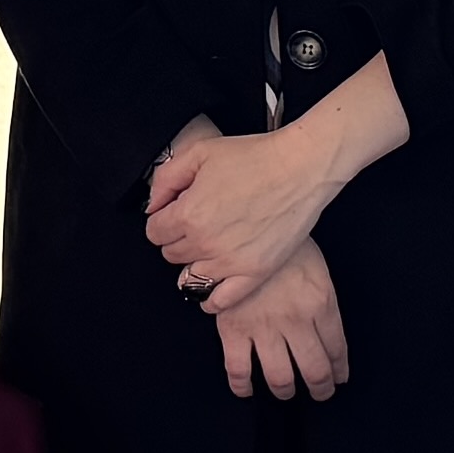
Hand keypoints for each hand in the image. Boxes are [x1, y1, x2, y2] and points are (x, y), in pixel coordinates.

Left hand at [148, 122, 345, 310]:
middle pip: (172, 254)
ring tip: (209, 247)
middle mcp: (205, 243)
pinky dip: (211, 299)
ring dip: (194, 263)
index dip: (163, 220)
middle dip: (178, 239)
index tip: (175, 213)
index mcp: (188, 214)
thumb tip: (153, 205)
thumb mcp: (200, 153)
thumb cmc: (255, 157)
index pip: (154, 232)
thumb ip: (166, 179)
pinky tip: (211, 288)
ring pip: (191, 277)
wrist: (300, 169)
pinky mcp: (255, 273)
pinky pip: (221, 300)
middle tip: (197, 223)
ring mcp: (230, 262)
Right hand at [213, 240, 348, 401]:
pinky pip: (238, 369)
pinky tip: (247, 389)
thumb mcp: (317, 267)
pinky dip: (242, 386)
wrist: (245, 224)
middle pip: (313, 370)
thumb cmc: (284, 243)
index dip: (339, 369)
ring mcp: (263, 328)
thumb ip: (322, 300)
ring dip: (285, 390)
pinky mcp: (233, 329)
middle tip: (320, 392)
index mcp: (321, 304)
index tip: (339, 377)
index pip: (336, 349)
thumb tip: (325, 331)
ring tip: (286, 392)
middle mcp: (295, 322)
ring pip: (279, 377)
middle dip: (320, 388)